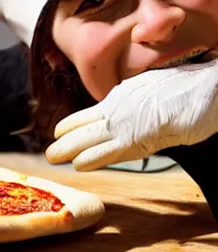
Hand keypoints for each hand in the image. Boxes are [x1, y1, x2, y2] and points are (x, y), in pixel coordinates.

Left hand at [45, 58, 217, 170]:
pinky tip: (78, 164)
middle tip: (50, 151)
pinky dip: (93, 158)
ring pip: (90, 138)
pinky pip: (110, 150)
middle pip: (85, 125)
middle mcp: (120, 106)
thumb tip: (133, 113)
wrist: (208, 88)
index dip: (75, 123)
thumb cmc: (188, 90)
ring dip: (70, 149)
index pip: (93, 112)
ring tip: (53, 157)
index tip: (60, 130)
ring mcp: (128, 121)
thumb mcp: (154, 94)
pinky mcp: (139, 136)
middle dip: (65, 140)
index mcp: (124, 96)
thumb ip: (138, 105)